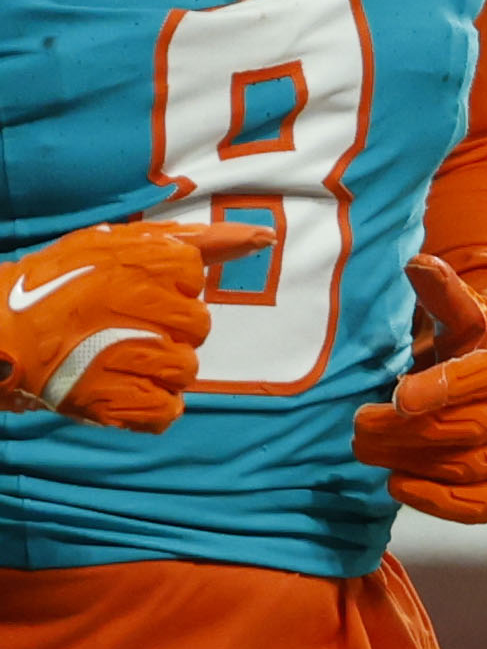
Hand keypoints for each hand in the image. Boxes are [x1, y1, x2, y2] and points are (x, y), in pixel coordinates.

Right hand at [0, 214, 259, 431]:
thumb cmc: (61, 283)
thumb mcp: (120, 245)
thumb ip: (197, 242)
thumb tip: (264, 238)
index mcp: (147, 265)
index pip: (194, 278)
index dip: (166, 288)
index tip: (129, 290)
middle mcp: (145, 306)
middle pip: (198, 327)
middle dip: (167, 330)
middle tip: (119, 326)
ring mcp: (133, 356)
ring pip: (185, 370)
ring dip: (156, 368)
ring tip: (113, 357)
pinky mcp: (118, 399)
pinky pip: (167, 410)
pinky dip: (147, 405)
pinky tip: (118, 387)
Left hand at [351, 254, 486, 522]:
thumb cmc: (486, 340)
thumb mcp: (467, 312)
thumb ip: (443, 293)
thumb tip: (418, 263)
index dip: (442, 389)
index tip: (397, 397)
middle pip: (472, 428)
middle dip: (406, 432)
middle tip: (358, 427)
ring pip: (473, 467)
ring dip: (412, 463)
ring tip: (369, 452)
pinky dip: (441, 502)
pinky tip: (400, 486)